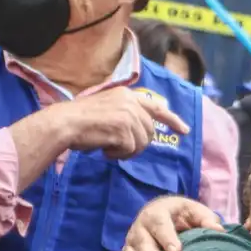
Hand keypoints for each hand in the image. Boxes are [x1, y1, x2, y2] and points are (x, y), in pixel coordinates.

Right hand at [56, 87, 189, 158]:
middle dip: (138, 144)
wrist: (64, 123)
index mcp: (127, 95)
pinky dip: (118, 154)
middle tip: (119, 147)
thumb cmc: (80, 118)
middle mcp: (131, 103)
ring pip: (142, 143)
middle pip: (150, 132)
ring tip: (108, 147)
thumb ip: (127, 114)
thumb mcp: (107, 108)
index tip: (185, 130)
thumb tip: (143, 132)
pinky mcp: (124, 130)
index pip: (157, 107)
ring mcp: (129, 116)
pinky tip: (104, 149)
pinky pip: (130, 150)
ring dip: (126, 150)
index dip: (173, 120)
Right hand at [118, 196, 223, 250]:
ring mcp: (131, 245)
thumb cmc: (184, 215)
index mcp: (156, 213)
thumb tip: (220, 231)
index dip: (167, 238)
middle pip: (143, 244)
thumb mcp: (195, 211)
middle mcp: (140, 229)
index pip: (160, 225)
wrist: (163, 213)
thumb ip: (206, 220)